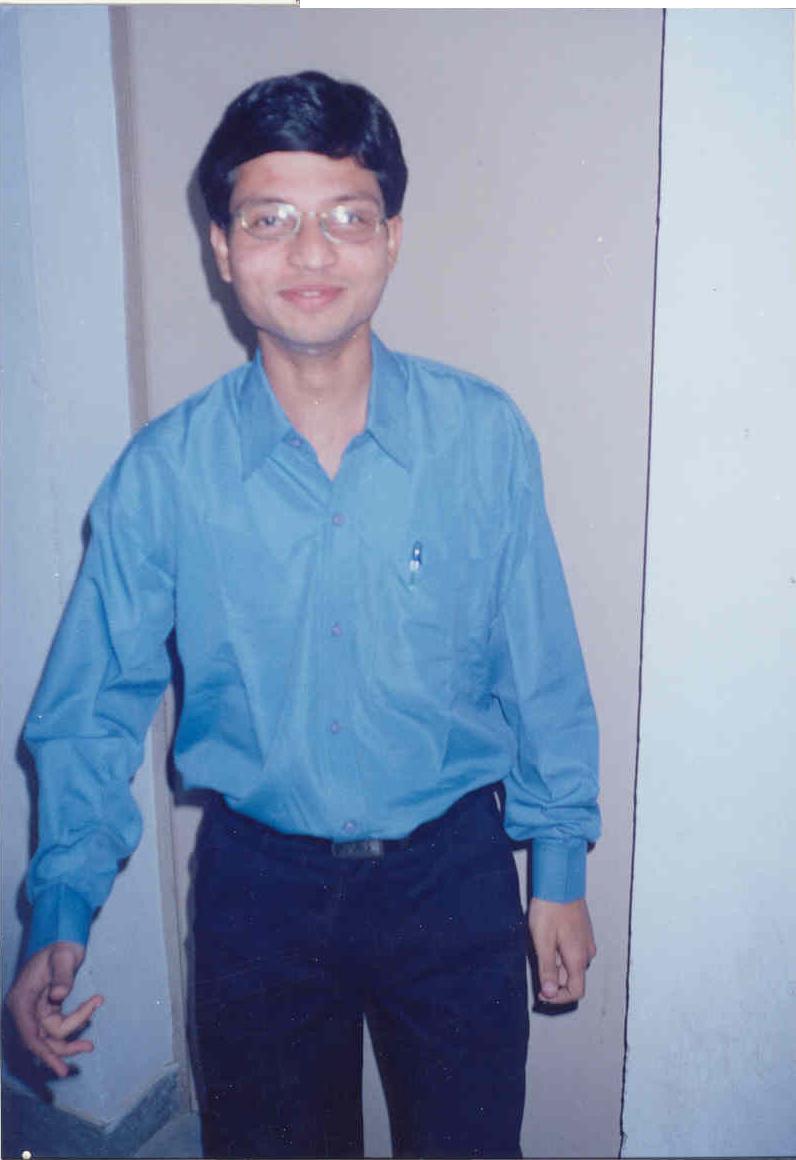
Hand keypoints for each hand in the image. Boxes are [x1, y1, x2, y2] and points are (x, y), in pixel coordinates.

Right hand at [6, 941, 102, 1076]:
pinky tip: (93, 1006)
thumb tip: (60, 996)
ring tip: (93, 1031)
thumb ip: (62, 976)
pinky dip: (77, 1020)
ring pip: (52, 1035)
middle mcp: (24, 1009)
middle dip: (64, 1047)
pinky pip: (59, 1026)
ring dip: (73, 1034)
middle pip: (42, 1040)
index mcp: (20, 999)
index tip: (59, 1068)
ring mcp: (34, 1011)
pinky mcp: (46, 1010)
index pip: (30, 1034)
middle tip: (89, 1047)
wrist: (62, 939)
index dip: (44, 1053)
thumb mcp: (62, 957)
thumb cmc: (60, 946)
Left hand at [528, 897, 595, 1005]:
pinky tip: (549, 939)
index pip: (576, 992)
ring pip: (573, 964)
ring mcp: (587, 941)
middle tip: (536, 968)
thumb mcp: (543, 942)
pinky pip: (574, 951)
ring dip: (558, 965)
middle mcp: (587, 952)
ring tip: (541, 949)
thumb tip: (550, 993)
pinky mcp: (584, 931)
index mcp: (578, 958)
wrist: (560, 881)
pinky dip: (562, 953)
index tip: (542, 993)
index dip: (559, 998)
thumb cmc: (549, 910)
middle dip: (556, 980)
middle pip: (574, 978)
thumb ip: (547, 970)